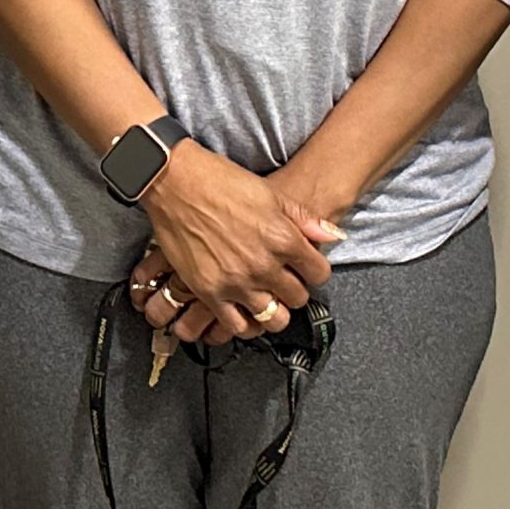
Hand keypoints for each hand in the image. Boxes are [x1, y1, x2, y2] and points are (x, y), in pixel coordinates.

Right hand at [130, 144, 339, 345]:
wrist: (177, 182)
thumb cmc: (222, 182)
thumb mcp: (271, 194)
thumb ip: (304, 220)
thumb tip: (331, 235)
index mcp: (283, 239)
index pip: (319, 274)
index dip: (314, 271)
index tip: (305, 269)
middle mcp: (264, 265)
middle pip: (298, 298)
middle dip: (294, 291)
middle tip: (284, 282)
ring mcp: (237, 282)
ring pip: (273, 319)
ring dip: (273, 311)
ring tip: (266, 299)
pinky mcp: (209, 292)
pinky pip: (237, 326)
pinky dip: (244, 324)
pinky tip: (243, 311)